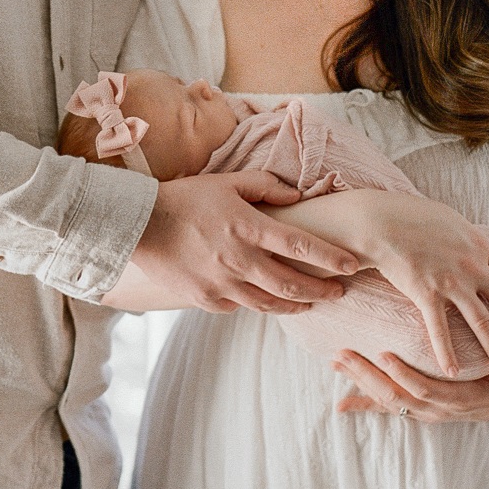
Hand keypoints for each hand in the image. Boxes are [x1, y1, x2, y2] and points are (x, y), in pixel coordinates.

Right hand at [128, 172, 358, 314]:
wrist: (137, 225)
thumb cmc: (183, 198)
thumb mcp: (225, 182)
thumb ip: (264, 186)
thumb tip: (298, 196)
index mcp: (246, 227)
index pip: (300, 245)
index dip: (330, 257)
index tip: (351, 265)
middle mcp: (237, 260)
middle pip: (292, 284)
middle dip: (321, 290)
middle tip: (339, 292)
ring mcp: (221, 284)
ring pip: (269, 303)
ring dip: (295, 305)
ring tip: (309, 303)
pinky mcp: (204, 299)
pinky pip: (238, 306)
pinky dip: (254, 303)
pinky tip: (262, 299)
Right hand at [331, 190, 488, 373]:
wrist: (380, 220)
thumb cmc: (409, 214)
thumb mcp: (450, 220)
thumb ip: (466, 237)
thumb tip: (473, 242)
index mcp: (480, 245)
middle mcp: (472, 266)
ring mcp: (451, 281)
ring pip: (482, 320)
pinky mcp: (426, 293)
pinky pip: (439, 328)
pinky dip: (447, 352)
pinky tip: (453, 370)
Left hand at [334, 337, 488, 421]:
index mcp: (460, 400)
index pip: (425, 390)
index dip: (404, 375)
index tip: (383, 355)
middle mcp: (438, 410)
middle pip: (396, 396)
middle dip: (367, 375)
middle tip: (343, 354)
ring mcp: (426, 412)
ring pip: (387, 401)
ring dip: (360, 383)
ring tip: (335, 363)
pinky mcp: (419, 410)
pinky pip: (389, 410)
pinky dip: (364, 406)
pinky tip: (341, 406)